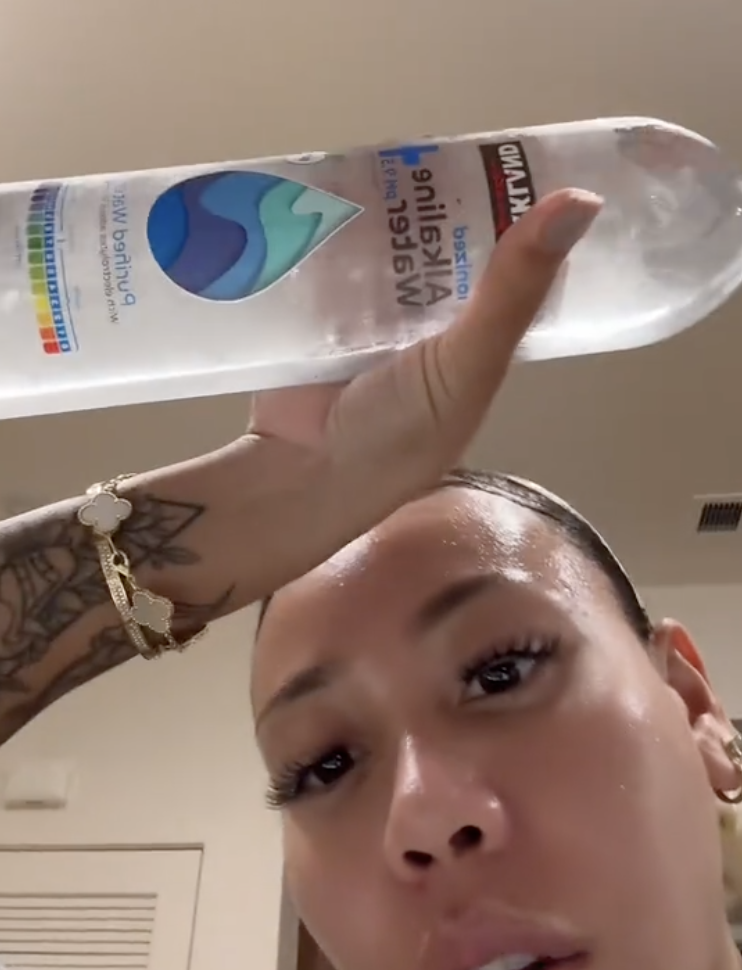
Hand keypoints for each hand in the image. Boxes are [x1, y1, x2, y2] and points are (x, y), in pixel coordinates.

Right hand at [131, 188, 600, 610]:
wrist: (301, 476)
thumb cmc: (397, 434)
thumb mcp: (468, 365)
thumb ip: (514, 291)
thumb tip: (582, 199)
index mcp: (479, 336)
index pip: (509, 260)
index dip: (515, 211)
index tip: (514, 153)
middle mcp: (431, 320)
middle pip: (441, 241)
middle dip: (438, 199)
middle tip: (434, 145)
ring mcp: (372, 312)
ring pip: (386, 242)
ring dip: (383, 207)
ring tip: (384, 152)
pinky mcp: (319, 307)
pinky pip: (331, 252)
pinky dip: (332, 223)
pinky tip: (328, 184)